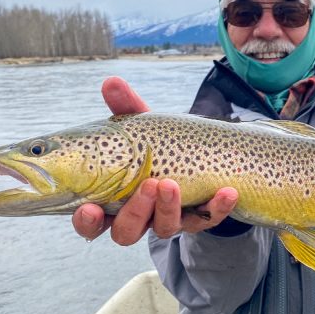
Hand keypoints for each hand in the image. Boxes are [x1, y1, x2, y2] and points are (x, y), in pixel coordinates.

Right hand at [72, 77, 237, 244]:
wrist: (199, 157)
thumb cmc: (156, 145)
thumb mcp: (142, 128)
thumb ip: (126, 109)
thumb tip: (112, 82)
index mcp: (113, 200)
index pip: (92, 222)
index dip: (87, 221)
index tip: (88, 209)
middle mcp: (138, 217)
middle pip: (127, 231)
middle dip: (135, 212)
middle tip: (147, 186)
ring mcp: (168, 220)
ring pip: (164, 228)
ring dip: (168, 208)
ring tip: (172, 183)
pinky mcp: (198, 219)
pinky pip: (207, 219)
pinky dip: (217, 208)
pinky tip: (227, 192)